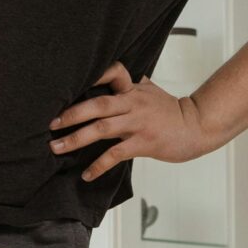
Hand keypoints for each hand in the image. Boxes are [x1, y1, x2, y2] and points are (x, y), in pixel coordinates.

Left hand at [48, 59, 213, 181]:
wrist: (197, 126)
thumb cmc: (171, 110)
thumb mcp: (151, 91)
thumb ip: (131, 85)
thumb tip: (114, 75)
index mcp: (133, 89)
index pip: (113, 73)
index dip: (93, 75)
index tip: (68, 82)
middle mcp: (133, 103)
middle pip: (98, 104)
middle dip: (72, 114)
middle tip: (50, 123)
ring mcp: (138, 124)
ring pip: (102, 129)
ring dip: (77, 139)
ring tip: (56, 148)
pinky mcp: (144, 143)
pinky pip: (116, 154)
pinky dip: (99, 165)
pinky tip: (86, 174)